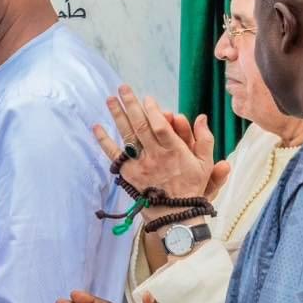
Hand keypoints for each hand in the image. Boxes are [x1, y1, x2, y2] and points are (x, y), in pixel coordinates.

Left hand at [94, 85, 228, 203]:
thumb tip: (201, 117)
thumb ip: (204, 139)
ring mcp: (140, 165)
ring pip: (127, 136)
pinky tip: (97, 127)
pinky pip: (114, 155)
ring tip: (110, 99)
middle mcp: (155, 156)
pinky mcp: (128, 174)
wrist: (175, 214)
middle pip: (140, 126)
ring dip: (117, 116)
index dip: (153, 111)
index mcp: (174, 151)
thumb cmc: (191, 187)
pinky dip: (104, 141)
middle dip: (131, 105)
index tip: (147, 98)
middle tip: (122, 88)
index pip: (160, 126)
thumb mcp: (205, 164)